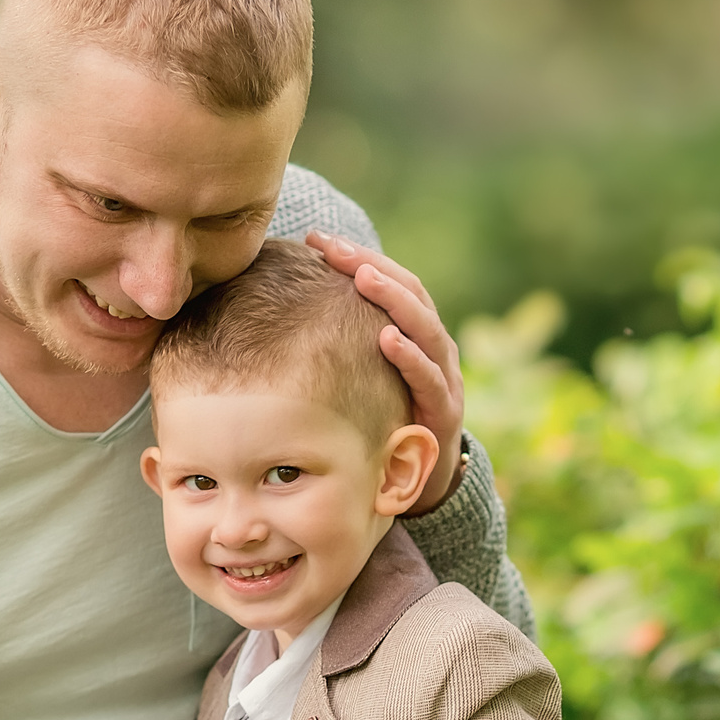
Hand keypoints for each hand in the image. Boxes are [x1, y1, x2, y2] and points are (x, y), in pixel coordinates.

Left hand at [306, 231, 465, 511]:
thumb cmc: (382, 419)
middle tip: (335, 248)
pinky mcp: (445, 412)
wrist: (419, 480)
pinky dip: (411, 357)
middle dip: (372, 266)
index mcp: (414, 333)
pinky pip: (430, 378)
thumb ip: (337, 344)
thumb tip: (275, 310)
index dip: (358, 256)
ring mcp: (444, 378)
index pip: (393, 280)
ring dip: (394, 300)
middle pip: (411, 293)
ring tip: (364, 279)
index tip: (317, 239)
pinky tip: (388, 339)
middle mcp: (434, 348)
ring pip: (425, 328)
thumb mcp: (361, 376)